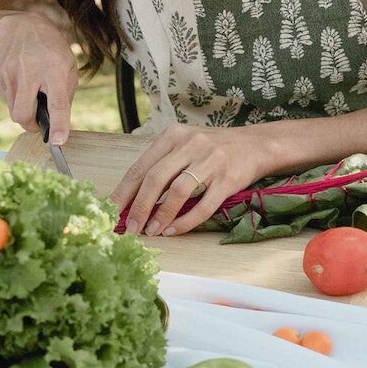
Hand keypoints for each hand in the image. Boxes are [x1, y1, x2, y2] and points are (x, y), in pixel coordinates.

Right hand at [0, 11, 77, 140]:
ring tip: (32, 92)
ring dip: (24, 111)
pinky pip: (8, 100)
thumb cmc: (52, 50)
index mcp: (55, 69)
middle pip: (23, 114)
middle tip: (39, 124)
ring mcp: (11, 73)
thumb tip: (57, 124)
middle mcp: (31, 71)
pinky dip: (16, 99)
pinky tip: (22, 82)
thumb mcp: (68, 67)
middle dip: (31, 126)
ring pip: (13, 111)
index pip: (56, 102)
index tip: (58, 142)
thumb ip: (64, 95)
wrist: (22, 27)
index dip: (59, 124)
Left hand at [109, 124, 271, 236]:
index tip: (111, 211)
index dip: (124, 192)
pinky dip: (186, 221)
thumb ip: (161, 165)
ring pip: (178, 191)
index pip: (141, 166)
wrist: (255, 144)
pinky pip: (204, 205)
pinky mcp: (228, 179)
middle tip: (129, 228)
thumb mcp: (184, 145)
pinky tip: (174, 230)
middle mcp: (191, 144)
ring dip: (161, 216)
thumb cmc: (213, 149)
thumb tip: (131, 198)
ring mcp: (211, 161)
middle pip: (156, 178)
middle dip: (139, 207)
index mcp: (174, 135)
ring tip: (151, 232)